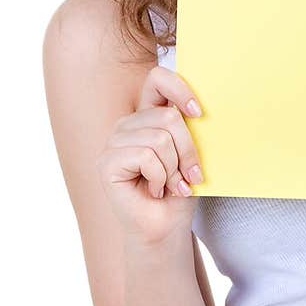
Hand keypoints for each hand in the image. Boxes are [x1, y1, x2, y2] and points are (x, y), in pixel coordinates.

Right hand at [96, 65, 204, 244]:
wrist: (166, 227)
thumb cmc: (180, 190)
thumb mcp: (192, 152)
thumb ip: (189, 127)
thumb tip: (199, 107)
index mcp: (148, 115)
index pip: (158, 78)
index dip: (180, 88)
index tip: (199, 113)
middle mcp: (128, 124)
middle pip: (168, 117)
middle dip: (188, 151)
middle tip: (190, 176)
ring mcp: (114, 142)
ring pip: (160, 138)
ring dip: (175, 169)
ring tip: (171, 185)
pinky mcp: (106, 162)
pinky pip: (146, 156)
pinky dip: (160, 177)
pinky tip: (155, 190)